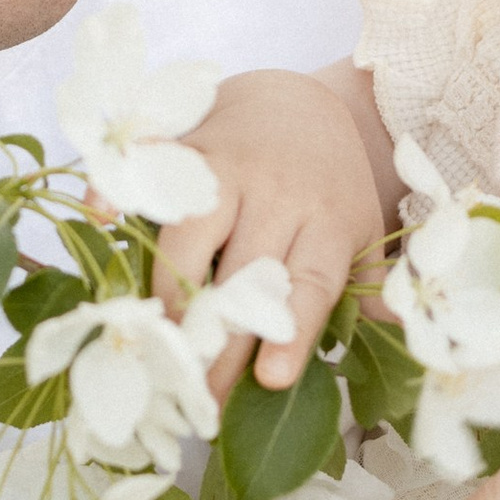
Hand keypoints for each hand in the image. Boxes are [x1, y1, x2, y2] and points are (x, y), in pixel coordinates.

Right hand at [152, 67, 385, 398]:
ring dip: (173, 286)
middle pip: (244, 272)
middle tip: (199, 398)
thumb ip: (370, 287)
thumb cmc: (325, 185)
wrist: (297, 101)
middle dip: (220, 339)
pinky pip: (149, 167)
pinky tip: (102, 216)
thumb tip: (396, 339)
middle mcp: (277, 191)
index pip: (309, 283)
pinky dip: (120, 186)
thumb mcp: (359, 232)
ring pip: (193, 227)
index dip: (290, 332)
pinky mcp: (185, 144)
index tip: (270, 379)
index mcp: (327, 220)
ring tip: (160, 343)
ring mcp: (226, 165)